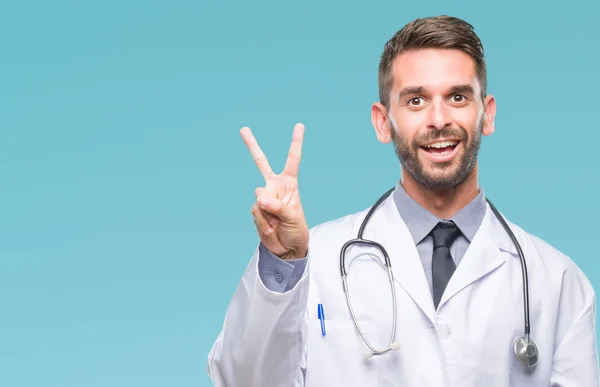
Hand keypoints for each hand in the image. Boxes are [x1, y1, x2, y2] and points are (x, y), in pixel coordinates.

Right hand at [241, 123, 308, 259]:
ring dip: (269, 213)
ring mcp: (264, 197)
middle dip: (251, 145)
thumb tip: (260, 197)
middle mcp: (275, 187)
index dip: (295, 143)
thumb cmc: (296, 230)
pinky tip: (270, 228)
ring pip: (259, 197)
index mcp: (289, 184)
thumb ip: (277, 206)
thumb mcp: (293, 217)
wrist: (286, 249)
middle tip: (243, 129)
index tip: (299, 125)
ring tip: (278, 223)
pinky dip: (263, 221)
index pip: (292, 160)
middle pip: (261, 163)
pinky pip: (256, 211)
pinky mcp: (256, 209)